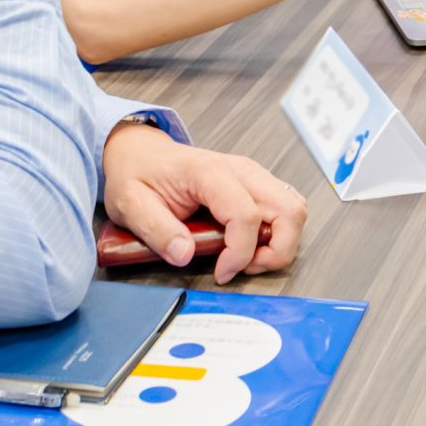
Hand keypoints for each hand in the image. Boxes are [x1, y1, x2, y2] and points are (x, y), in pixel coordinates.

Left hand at [102, 121, 305, 283]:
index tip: (221, 272)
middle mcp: (240, 170)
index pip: (246, 215)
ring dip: (281, 242)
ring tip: (248, 258)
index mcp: (209, 172)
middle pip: (289, 210)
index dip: (240, 253)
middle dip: (277, 250)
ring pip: (294, 209)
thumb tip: (184, 255)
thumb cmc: (137, 174)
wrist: (140, 153)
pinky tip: (249, 245)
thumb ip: (157, 230)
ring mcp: (252, 175)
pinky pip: (284, 209)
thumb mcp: (131, 204)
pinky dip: (277, 234)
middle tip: (245, 268)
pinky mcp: (255, 185)